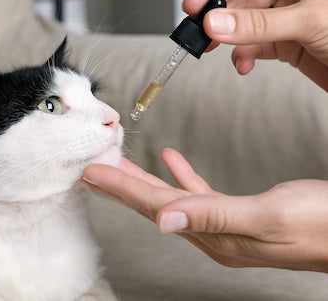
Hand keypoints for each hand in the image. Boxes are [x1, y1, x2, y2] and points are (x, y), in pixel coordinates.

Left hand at [83, 148, 327, 272]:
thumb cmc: (321, 224)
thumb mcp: (268, 215)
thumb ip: (214, 216)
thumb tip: (163, 221)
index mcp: (215, 234)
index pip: (154, 206)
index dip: (119, 188)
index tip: (90, 173)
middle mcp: (213, 232)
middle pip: (154, 203)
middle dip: (120, 185)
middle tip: (92, 169)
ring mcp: (224, 224)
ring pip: (171, 197)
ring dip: (144, 179)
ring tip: (119, 165)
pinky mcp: (238, 212)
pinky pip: (199, 192)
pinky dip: (182, 175)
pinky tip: (170, 159)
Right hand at [183, 0, 327, 90]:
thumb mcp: (310, 21)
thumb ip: (260, 23)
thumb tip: (218, 23)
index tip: (195, 4)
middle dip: (221, 16)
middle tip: (197, 29)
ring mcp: (290, 19)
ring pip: (247, 25)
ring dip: (229, 39)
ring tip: (213, 48)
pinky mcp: (287, 44)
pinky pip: (255, 46)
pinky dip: (244, 56)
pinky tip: (242, 63)